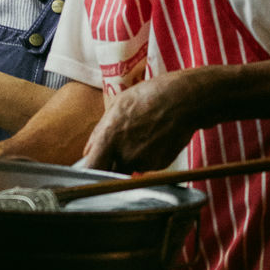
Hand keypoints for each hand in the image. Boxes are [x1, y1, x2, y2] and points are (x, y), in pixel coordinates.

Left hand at [83, 72, 202, 172]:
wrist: (182, 100)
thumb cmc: (147, 97)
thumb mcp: (116, 105)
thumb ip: (99, 132)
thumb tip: (87, 152)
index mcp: (108, 138)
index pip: (91, 168)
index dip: (90, 172)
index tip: (90, 170)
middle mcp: (124, 154)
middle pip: (110, 172)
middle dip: (109, 166)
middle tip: (118, 148)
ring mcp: (143, 162)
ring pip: (129, 168)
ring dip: (129, 159)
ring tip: (140, 135)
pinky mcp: (159, 166)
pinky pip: (146, 166)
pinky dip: (146, 157)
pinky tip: (153, 138)